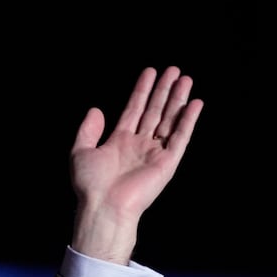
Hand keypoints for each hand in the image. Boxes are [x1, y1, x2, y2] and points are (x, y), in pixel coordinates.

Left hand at [68, 66, 203, 263]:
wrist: (104, 206)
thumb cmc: (90, 184)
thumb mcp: (81, 152)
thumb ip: (88, 130)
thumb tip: (96, 109)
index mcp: (120, 141)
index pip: (134, 109)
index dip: (142, 90)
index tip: (150, 72)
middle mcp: (139, 145)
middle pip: (155, 111)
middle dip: (164, 90)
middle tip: (173, 69)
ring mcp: (154, 153)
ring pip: (169, 120)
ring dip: (178, 99)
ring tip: (185, 79)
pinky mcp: (167, 163)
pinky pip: (181, 137)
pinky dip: (188, 120)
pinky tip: (195, 103)